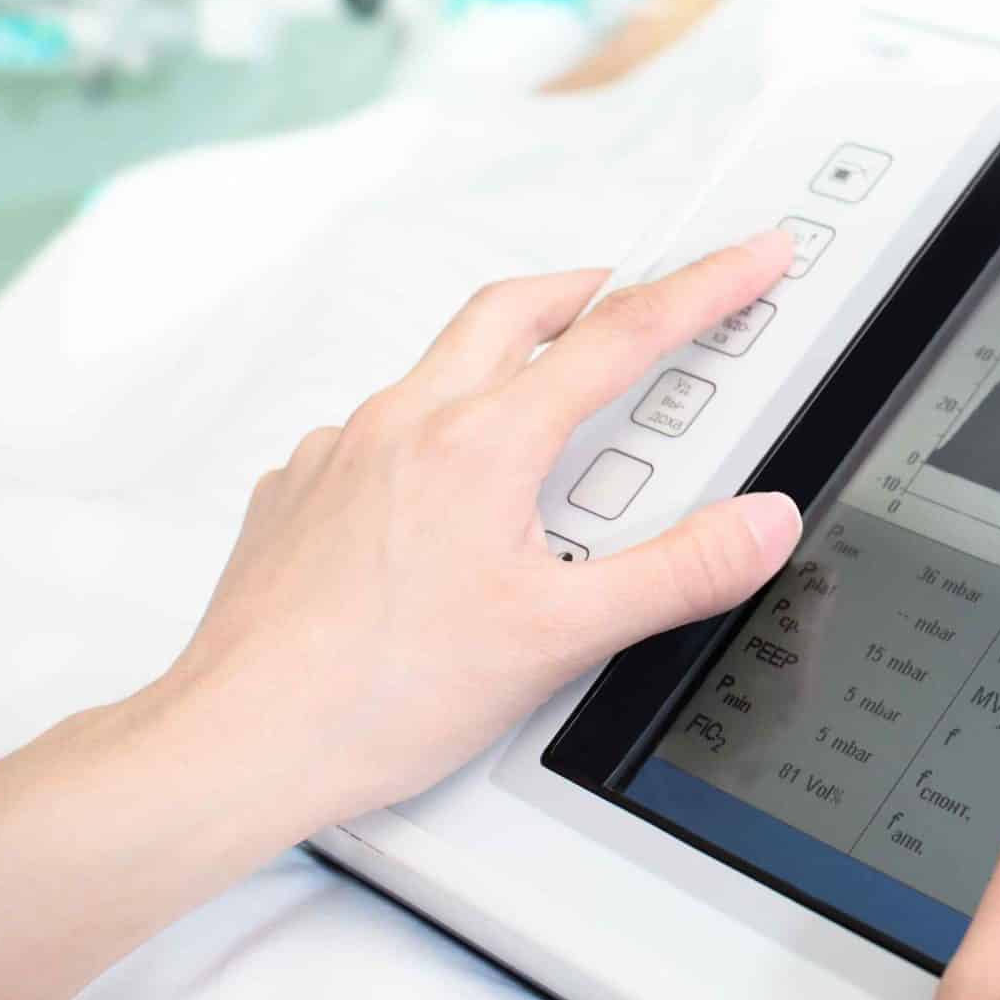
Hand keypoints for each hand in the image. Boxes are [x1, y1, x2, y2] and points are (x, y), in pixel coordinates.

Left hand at [149, 230, 804, 835]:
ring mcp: (340, 453)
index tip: (749, 257)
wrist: (239, 741)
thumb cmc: (376, 694)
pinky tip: (438, 500)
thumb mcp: (561, 638)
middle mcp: (404, 424)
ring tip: (545, 406)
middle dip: (589, 289)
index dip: (703, 289)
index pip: (620, 338)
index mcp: (481, 444)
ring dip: (502, 362)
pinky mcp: (297, 493)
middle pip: (514, 311)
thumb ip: (677, 573)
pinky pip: (375, 432)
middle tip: (640, 293)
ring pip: (437, 368)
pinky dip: (427, 436)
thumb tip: (760, 524)